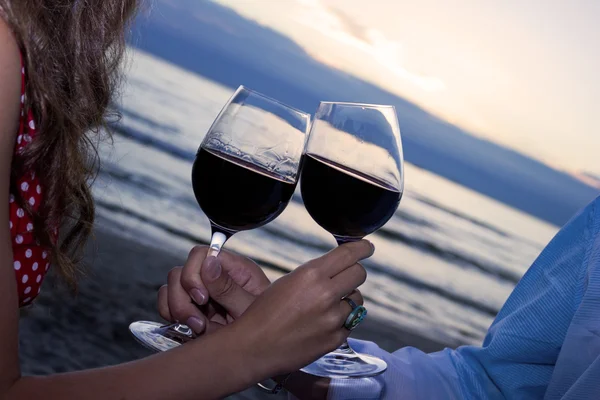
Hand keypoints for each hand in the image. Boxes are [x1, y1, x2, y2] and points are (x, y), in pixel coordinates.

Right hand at [157, 246, 269, 333]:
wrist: (263, 347)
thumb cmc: (267, 326)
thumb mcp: (251, 309)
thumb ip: (229, 288)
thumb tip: (209, 261)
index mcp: (233, 268)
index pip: (201, 254)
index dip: (193, 273)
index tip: (202, 298)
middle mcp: (213, 277)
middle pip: (180, 272)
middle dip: (183, 299)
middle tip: (199, 323)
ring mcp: (200, 292)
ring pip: (171, 288)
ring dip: (177, 310)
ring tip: (198, 328)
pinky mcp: (192, 308)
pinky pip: (168, 305)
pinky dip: (172, 317)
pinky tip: (190, 329)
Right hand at [233, 240, 372, 377]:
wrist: (253, 347)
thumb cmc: (265, 312)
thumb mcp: (288, 282)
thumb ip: (316, 274)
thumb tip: (340, 268)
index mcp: (311, 275)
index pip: (348, 254)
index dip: (362, 248)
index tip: (367, 247)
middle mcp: (326, 294)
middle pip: (359, 274)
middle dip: (354, 273)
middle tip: (344, 278)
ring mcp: (332, 319)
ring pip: (357, 300)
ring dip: (347, 299)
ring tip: (325, 307)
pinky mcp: (335, 339)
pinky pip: (350, 323)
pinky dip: (340, 322)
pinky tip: (321, 324)